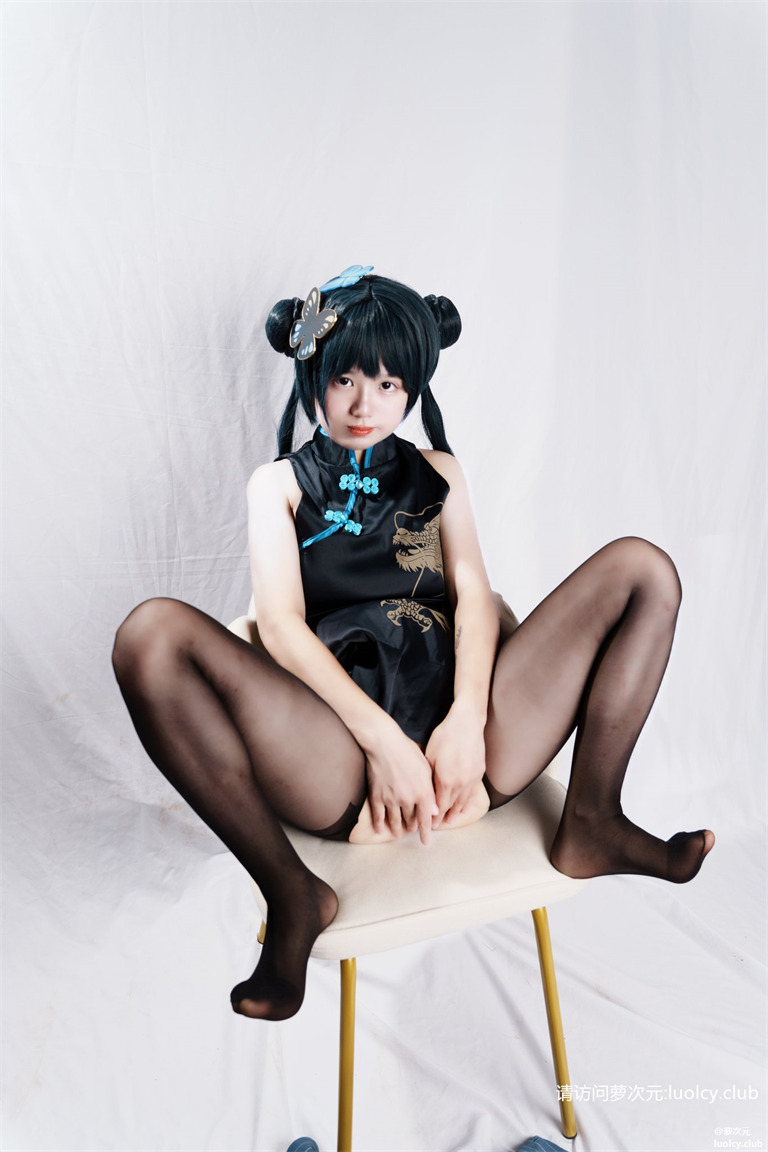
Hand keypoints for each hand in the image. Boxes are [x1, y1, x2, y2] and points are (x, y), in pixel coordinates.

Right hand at [363, 724, 437, 845]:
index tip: (426, 842)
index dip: (426, 832)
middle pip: (411, 821)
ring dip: (397, 830)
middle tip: (412, 830)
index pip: (426, 819)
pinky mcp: (377, 797)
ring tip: (398, 834)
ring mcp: (391, 800)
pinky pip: (378, 816)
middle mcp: (408, 800)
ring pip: (395, 822)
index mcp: (423, 793)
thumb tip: (435, 811)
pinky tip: (381, 831)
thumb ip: (431, 791)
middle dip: (412, 827)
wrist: (384, 743)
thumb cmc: (408, 750)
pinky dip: (380, 825)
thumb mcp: (426, 768)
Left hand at [425, 701, 486, 827]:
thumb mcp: (429, 755)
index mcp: (445, 780)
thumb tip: (424, 793)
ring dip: (455, 813)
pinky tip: (464, 809)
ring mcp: (471, 779)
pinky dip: (467, 803)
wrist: (467, 723)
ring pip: (463, 803)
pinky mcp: (479, 773)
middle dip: (442, 817)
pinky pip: (473, 794)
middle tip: (435, 826)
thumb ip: (428, 777)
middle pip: (450, 807)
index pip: (438, 805)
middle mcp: (460, 784)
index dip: (433, 816)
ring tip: (449, 821)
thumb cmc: (445, 736)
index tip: (428, 824)